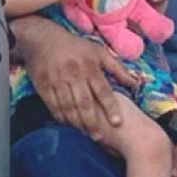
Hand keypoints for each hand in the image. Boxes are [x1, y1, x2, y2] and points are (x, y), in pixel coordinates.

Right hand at [15, 18, 135, 140]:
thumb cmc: (75, 46)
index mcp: (90, 66)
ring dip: (77, 123)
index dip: (110, 107)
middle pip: (85, 103)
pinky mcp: (44, 86)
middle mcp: (74, 75)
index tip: (117, 122)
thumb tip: (134, 83)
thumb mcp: (98, 51)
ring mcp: (58, 81)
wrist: (42, 38)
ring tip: (85, 134)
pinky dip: (60, 117)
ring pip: (69, 107)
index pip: (102, 90)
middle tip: (99, 137)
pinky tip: (68, 125)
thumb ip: (116, 68)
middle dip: (92, 122)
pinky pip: (53, 106)